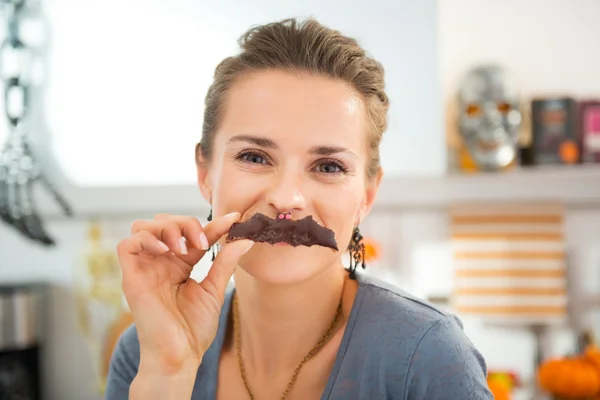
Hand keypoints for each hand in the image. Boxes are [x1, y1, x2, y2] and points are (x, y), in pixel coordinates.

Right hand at [117, 212, 252, 374]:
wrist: (180, 355)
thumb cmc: (194, 329)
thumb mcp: (214, 289)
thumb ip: (224, 262)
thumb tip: (244, 239)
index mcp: (178, 265)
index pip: (193, 234)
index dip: (213, 224)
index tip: (234, 219)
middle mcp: (160, 263)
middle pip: (164, 222)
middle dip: (185, 223)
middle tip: (203, 242)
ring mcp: (145, 269)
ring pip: (143, 227)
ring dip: (167, 227)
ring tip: (184, 247)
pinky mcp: (132, 278)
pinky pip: (127, 245)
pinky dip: (146, 239)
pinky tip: (166, 250)